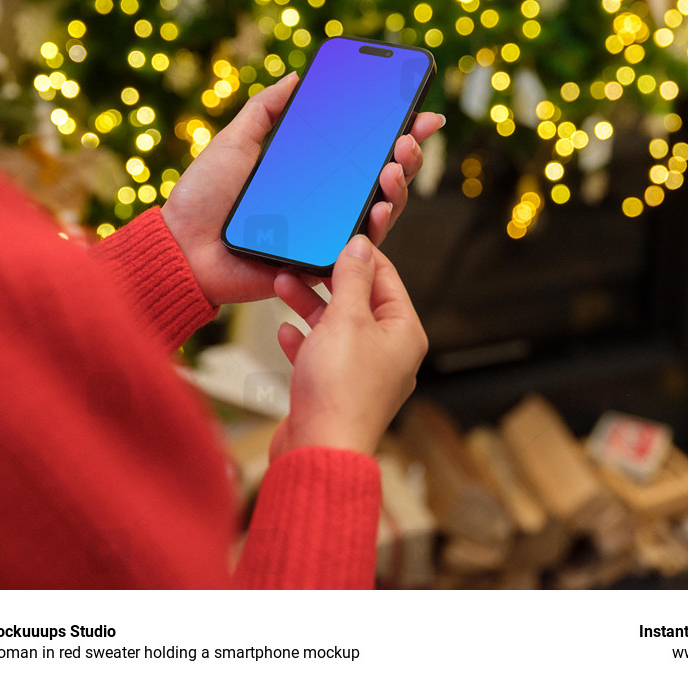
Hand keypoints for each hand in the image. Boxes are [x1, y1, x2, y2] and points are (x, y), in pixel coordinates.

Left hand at [160, 72, 444, 306]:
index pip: (362, 149)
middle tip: (408, 137)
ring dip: (397, 188)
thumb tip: (296, 77)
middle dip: (406, 154)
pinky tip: (379, 206)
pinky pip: (356, 247)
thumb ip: (265, 110)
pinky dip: (374, 227)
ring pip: (379, 211)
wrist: (181, 246)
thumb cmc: (204, 198)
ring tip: (396, 166)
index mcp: (310, 172)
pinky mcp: (320, 261)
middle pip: (381, 178)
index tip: (419, 111)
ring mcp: (325, 232)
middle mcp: (325, 202)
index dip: (395, 132)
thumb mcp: (235, 142)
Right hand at [269, 235, 426, 458]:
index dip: (362, 256)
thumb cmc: (339, 391)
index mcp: (404, 334)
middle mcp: (389, 354)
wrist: (318, 451)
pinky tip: (284, 331)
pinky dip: (304, 341)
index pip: (387, 280)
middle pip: (360, 303)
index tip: (339, 235)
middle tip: (304, 259)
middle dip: (329, 281)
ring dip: (310, 307)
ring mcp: (363, 374)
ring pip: (337, 328)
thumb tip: (361, 247)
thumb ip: (353, 280)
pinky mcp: (337, 391)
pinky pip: (322, 356)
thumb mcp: (347, 320)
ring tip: (282, 284)